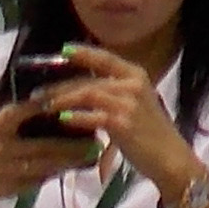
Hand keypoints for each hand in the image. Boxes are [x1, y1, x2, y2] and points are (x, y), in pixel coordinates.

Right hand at [0, 104, 92, 204]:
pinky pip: (42, 179)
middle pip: (45, 145)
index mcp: (0, 125)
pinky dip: (61, 172)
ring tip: (95, 153)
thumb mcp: (0, 125)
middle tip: (98, 138)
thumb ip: (24, 113)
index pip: (29, 111)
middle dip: (74, 144)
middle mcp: (2, 146)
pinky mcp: (13, 188)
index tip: (81, 103)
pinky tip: (77, 166)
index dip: (56, 107)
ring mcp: (8, 170)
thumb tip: (62, 103)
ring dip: (72, 160)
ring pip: (47, 165)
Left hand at [36, 44, 196, 197]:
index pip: (106, 58)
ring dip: (63, 100)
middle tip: (38, 92)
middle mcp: (133, 84)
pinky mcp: (122, 123)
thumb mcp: (137, 105)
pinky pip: (93, 116)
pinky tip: (63, 119)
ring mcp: (128, 103)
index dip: (84, 53)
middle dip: (61, 85)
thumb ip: (115, 94)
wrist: (170, 157)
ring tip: (44, 106)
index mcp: (137, 75)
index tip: (63, 50)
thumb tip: (84, 91)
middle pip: (89, 80)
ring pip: (88, 95)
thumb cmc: (152, 133)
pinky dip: (76, 117)